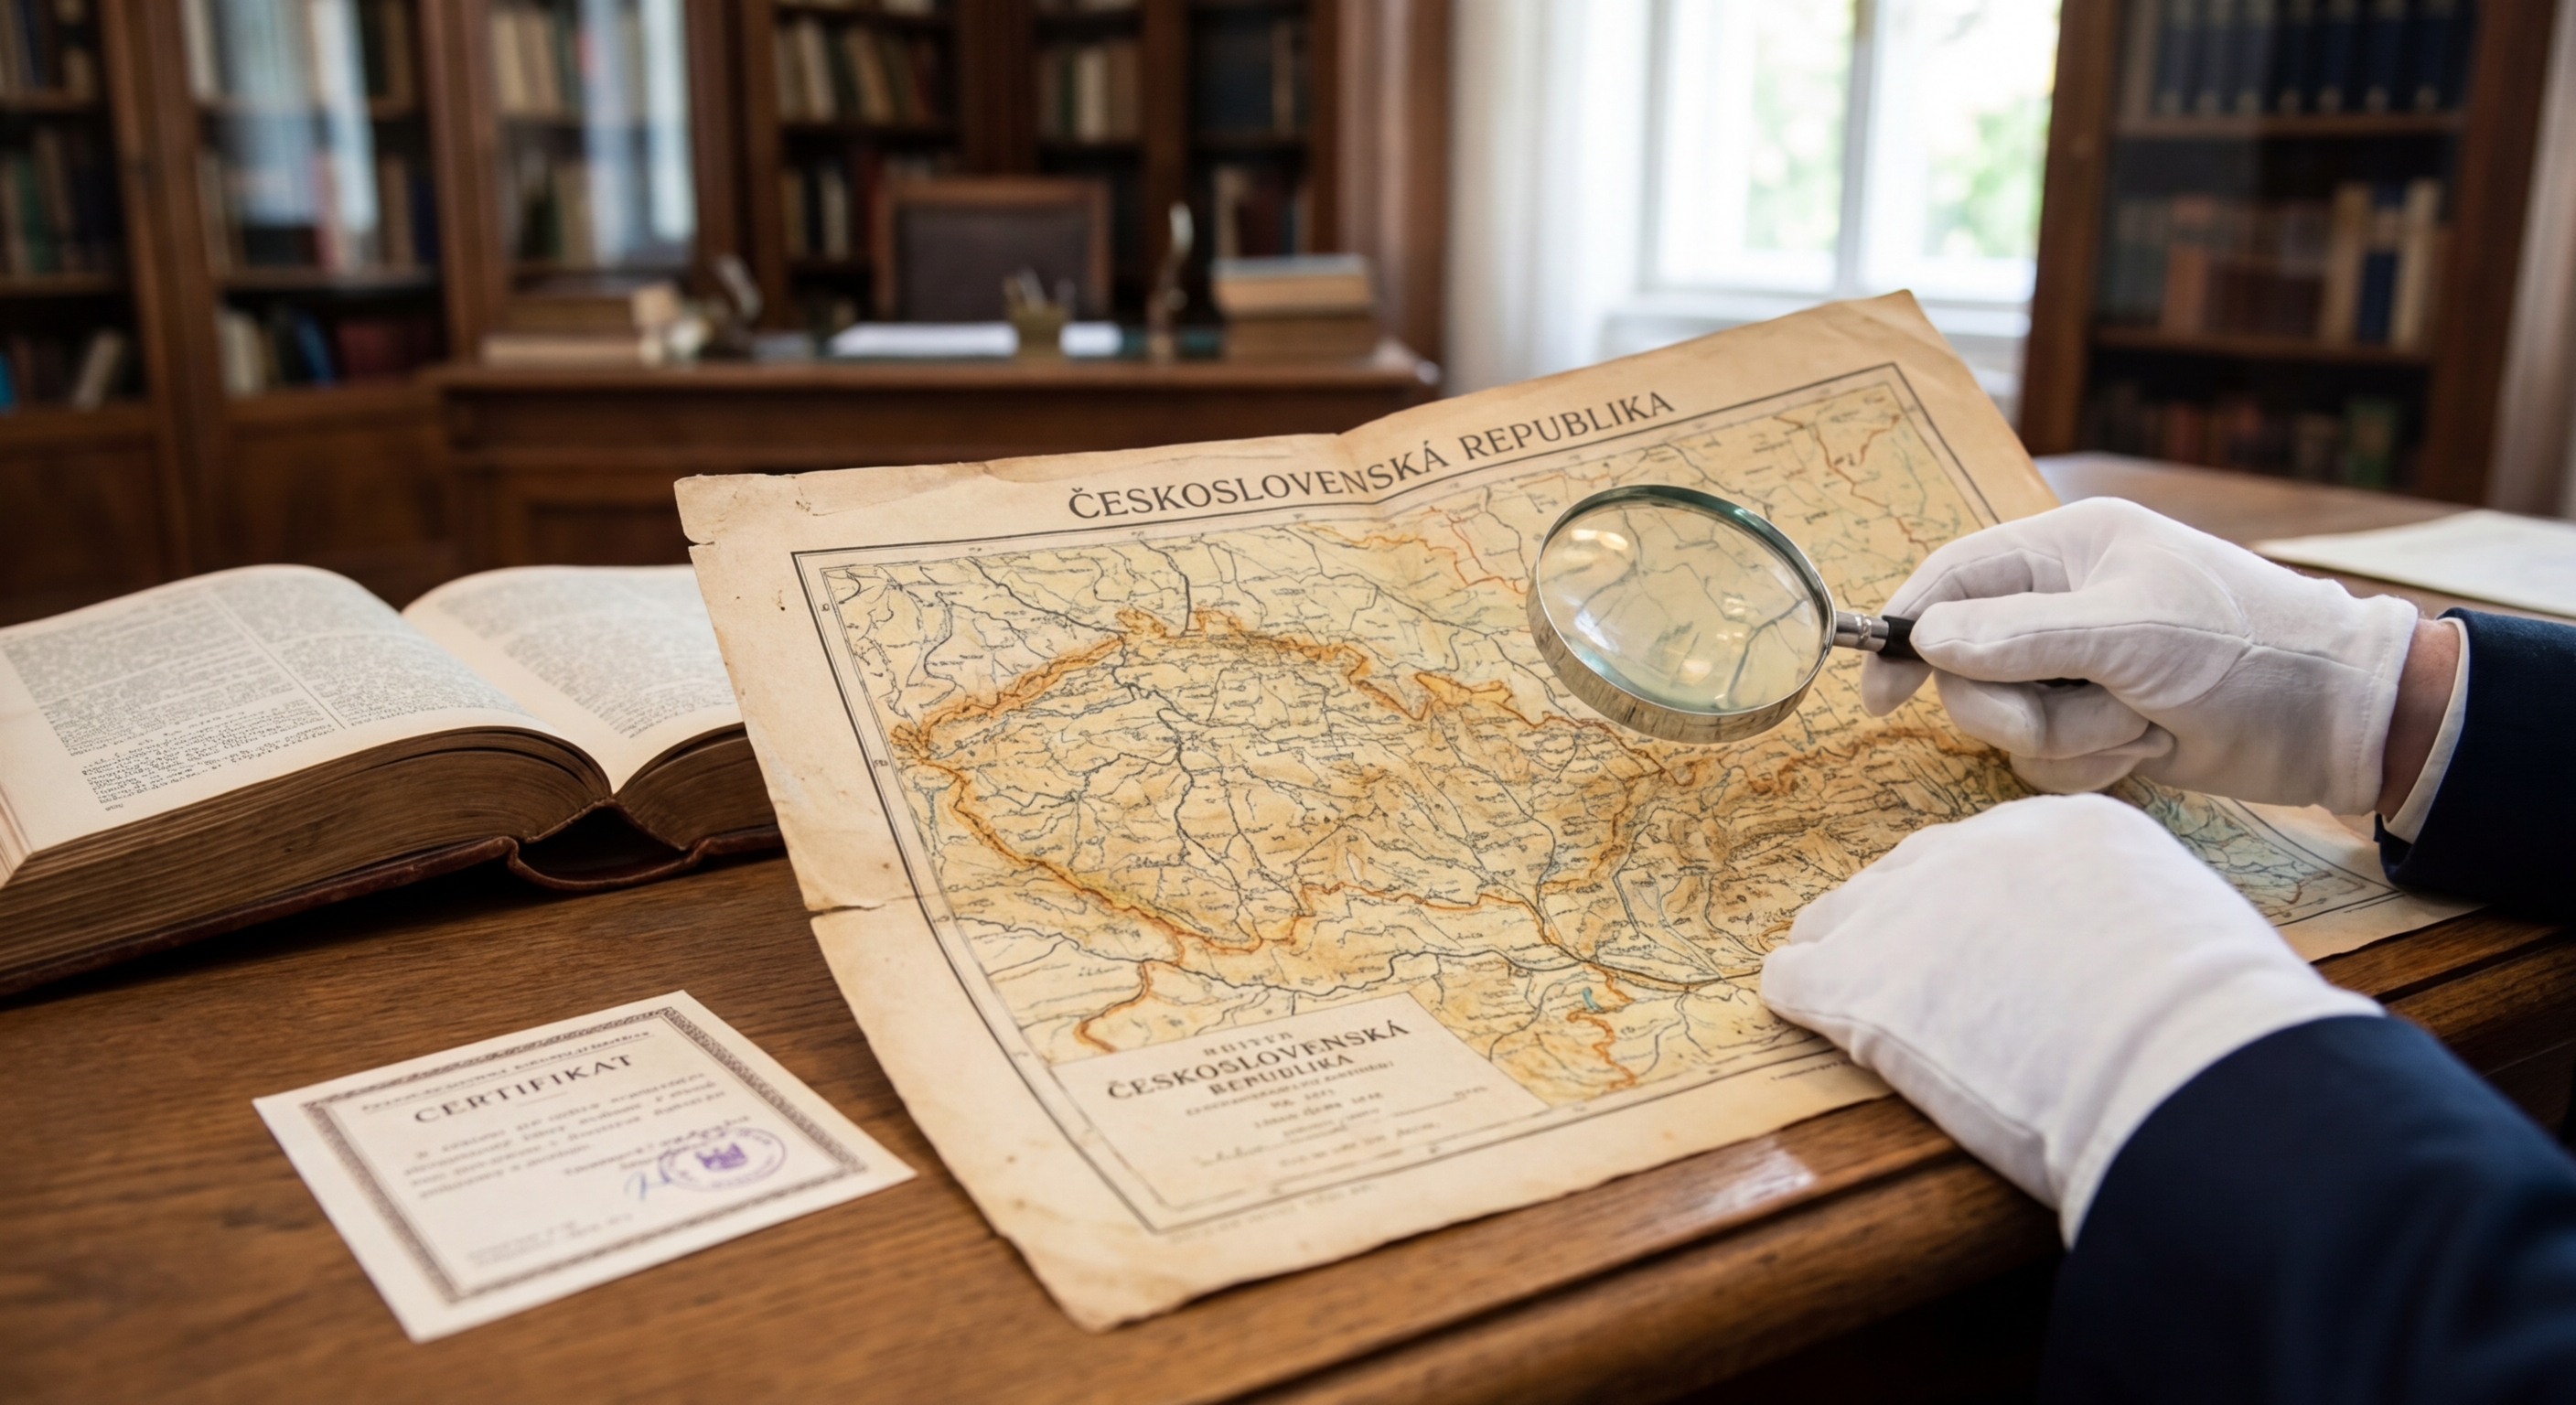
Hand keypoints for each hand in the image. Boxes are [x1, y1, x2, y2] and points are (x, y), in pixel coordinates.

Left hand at [1761, 794, 2377, 1239]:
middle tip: (1930, 994)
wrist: (2179, 1062)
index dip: (1984, 916)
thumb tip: (2129, 962)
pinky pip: (1796, 980)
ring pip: (1838, 920)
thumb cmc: (2212, 1023)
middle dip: (1910, 930)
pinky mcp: (1853, 977)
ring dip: (1853, 963)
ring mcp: (1902, 907)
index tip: (1993, 959)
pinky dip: (1809, 1010)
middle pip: (1906, 877)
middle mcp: (1969, 848)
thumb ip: (2133, 925)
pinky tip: (1831, 1034)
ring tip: (1874, 1015)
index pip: (1987, 857)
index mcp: (2058, 828)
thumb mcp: (2187, 931)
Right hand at [1861, 498, 2420, 813]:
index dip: (1908, 633)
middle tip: (2061, 711)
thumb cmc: (2247, 648)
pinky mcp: (2101, 724)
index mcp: (2068, 549)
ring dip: (2067, 737)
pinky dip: (2091, 764)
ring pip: (2005, 722)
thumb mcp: (2132, 632)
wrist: (2340, 719)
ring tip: (2138, 724)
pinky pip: (2046, 758)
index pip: (1953, 579)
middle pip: (1967, 666)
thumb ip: (2022, 634)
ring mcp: (2080, 669)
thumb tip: (1929, 639)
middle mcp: (2063, 605)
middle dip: (2013, 704)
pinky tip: (2148, 748)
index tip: (1880, 695)